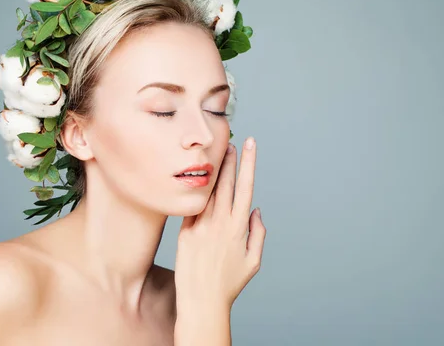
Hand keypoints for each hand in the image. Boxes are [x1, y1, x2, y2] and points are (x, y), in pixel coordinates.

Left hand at [174, 137, 265, 313]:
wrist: (201, 300)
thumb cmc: (229, 283)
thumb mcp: (253, 260)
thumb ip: (258, 232)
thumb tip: (256, 210)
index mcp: (238, 226)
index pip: (246, 186)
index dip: (249, 162)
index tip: (250, 144)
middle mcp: (219, 221)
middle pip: (226, 182)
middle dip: (230, 160)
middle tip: (231, 142)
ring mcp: (200, 225)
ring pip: (208, 190)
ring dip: (214, 171)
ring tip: (217, 156)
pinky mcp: (185, 231)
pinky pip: (192, 206)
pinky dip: (197, 192)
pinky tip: (198, 180)